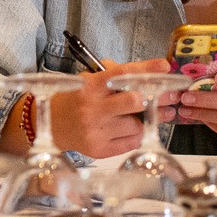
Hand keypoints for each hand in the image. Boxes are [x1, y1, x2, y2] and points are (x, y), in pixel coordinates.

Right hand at [48, 57, 177, 160]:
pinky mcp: (99, 149)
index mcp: (90, 87)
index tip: (165, 66)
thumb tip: (149, 71)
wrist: (51, 124)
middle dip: (150, 99)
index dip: (146, 69)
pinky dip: (133, 135)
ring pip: (137, 125)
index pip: (122, 74)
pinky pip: (132, 142)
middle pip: (133, 101)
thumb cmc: (75, 99)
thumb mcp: (88, 80)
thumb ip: (114, 73)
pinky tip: (123, 130)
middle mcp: (92, 108)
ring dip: (140, 121)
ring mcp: (95, 131)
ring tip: (132, 117)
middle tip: (162, 98)